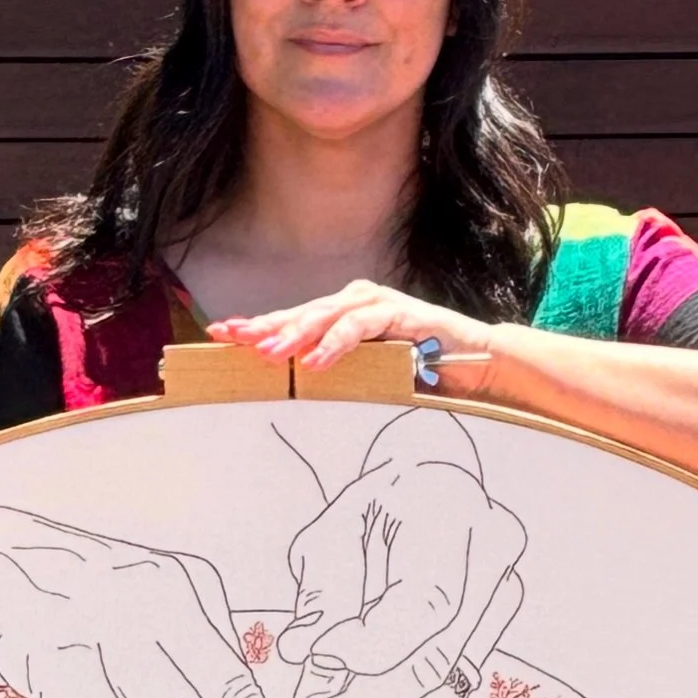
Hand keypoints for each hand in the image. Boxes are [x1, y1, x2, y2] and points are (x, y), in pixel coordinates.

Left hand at [207, 278, 496, 386]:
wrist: (476, 365)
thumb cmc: (420, 373)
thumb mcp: (367, 377)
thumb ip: (336, 376)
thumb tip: (293, 395)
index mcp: (343, 315)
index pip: (293, 318)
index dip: (258, 325)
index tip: (221, 333)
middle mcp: (356, 302)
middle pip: (301, 312)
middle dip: (265, 326)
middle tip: (233, 338)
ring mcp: (379, 304)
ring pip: (326, 315)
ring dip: (296, 335)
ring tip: (269, 353)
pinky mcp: (403, 314)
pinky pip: (362, 327)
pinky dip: (337, 343)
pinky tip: (316, 359)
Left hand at [274, 410, 526, 697]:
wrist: (433, 483)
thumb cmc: (375, 505)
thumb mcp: (333, 530)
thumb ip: (322, 592)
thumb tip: (301, 654)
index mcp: (452, 513)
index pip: (425, 603)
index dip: (370, 647)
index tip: (313, 662)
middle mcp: (493, 558)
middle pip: (436, 661)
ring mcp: (502, 601)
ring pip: (444, 691)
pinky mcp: (493, 636)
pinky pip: (447, 695)